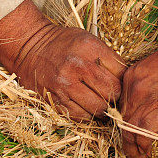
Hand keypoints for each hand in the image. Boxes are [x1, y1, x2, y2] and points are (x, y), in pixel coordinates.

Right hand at [0, 0, 125, 119]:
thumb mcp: (89, 40)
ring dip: (103, 109)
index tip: (119, 83)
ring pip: (98, 108)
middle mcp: (78, 66)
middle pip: (112, 93)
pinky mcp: (54, 99)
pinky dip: (87, 116)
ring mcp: (65, 84)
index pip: (121, 74)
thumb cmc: (63, 43)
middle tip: (112, 97)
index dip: (124, 82)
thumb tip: (128, 81)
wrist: (29, 46)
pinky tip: (86, 107)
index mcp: (90, 49)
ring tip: (100, 103)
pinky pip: (80, 117)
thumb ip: (108, 58)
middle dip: (115, 97)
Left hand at [120, 16, 157, 157]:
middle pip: (122, 120)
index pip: (122, 107)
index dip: (124, 125)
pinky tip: (147, 153)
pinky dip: (143, 145)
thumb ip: (154, 87)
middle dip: (126, 141)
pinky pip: (144, 132)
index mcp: (133, 78)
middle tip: (133, 155)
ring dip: (133, 148)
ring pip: (130, 129)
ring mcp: (146, 98)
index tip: (131, 136)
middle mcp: (134, 88)